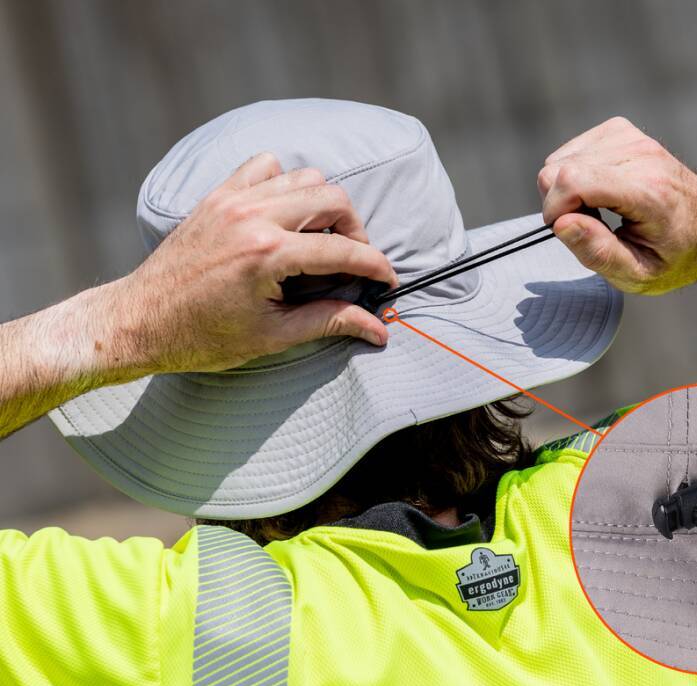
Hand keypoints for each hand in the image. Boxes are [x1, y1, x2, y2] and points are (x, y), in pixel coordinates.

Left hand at [117, 153, 397, 372]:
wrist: (139, 322)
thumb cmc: (201, 337)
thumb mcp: (273, 336)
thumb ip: (330, 322)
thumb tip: (378, 329)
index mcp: (267, 254)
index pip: (343, 249)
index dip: (375, 266)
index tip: (387, 280)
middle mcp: (252, 217)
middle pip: (332, 198)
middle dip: (355, 230)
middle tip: (353, 262)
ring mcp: (232, 201)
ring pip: (304, 177)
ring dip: (323, 206)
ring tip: (321, 240)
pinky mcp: (217, 197)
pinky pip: (265, 167)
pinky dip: (285, 184)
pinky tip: (286, 215)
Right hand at [538, 117, 696, 293]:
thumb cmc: (676, 255)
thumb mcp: (639, 274)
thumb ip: (598, 252)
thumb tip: (561, 223)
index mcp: (647, 191)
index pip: (573, 180)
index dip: (555, 210)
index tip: (569, 233)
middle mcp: (640, 155)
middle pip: (558, 169)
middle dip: (560, 204)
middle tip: (591, 226)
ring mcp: (631, 137)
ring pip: (559, 160)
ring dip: (567, 190)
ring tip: (598, 210)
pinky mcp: (621, 130)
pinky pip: (570, 151)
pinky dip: (575, 175)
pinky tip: (599, 192)